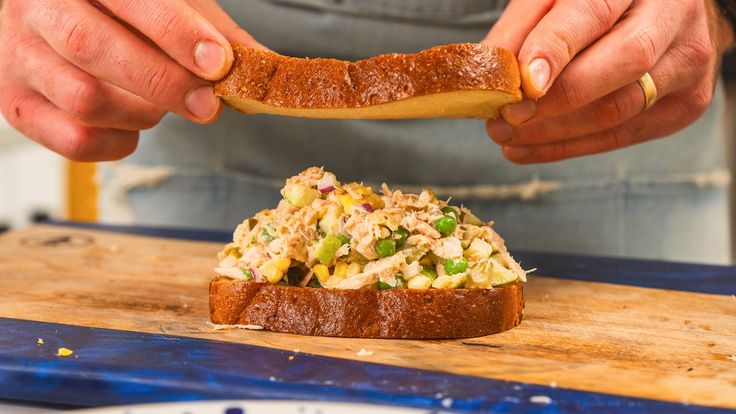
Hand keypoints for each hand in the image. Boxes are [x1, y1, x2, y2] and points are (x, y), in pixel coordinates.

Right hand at [0, 0, 262, 160]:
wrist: (50, 17)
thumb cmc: (117, 9)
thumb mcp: (167, 2)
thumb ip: (212, 31)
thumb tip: (266, 69)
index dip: (175, 32)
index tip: (218, 61)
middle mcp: (36, 8)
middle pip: (92, 47)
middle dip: (163, 82)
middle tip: (207, 105)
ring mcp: (17, 57)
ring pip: (83, 99)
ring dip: (142, 113)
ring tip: (162, 106)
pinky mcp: (16, 104)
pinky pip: (73, 140)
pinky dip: (117, 143)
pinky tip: (133, 126)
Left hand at [484, 0, 733, 163]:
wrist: (660, 16)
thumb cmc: (596, 3)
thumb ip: (522, 27)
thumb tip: (491, 70)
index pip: (596, 12)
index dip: (557, 49)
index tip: (523, 83)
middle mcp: (675, 18)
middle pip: (624, 64)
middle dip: (557, 99)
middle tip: (506, 117)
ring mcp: (688, 66)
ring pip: (620, 109)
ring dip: (554, 130)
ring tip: (505, 135)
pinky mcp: (685, 106)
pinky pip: (621, 136)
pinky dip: (566, 146)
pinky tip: (526, 148)